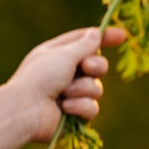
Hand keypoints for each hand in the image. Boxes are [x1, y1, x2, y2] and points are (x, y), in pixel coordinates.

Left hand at [8, 25, 125, 144]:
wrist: (25, 111)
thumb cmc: (40, 78)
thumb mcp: (63, 55)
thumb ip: (84, 45)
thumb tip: (96, 33)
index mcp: (57, 55)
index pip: (85, 42)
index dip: (104, 38)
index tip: (122, 36)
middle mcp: (64, 74)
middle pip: (98, 66)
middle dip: (96, 66)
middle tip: (86, 67)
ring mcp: (69, 95)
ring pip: (97, 88)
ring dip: (83, 89)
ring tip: (65, 93)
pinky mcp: (74, 115)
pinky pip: (92, 108)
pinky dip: (80, 106)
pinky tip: (66, 108)